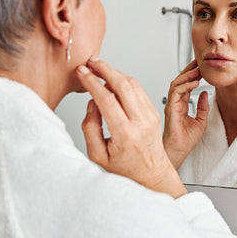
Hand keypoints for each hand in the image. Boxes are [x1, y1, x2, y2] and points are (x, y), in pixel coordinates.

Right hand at [76, 58, 186, 198]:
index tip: (82, 72)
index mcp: (125, 134)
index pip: (107, 99)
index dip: (92, 82)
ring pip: (133, 84)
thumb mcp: (98, 155)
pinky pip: (140, 90)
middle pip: (123, 85)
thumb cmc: (125, 169)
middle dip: (105, 69)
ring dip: (116, 72)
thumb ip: (90, 127)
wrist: (151, 175)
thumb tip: (92, 103)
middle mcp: (140, 122)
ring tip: (100, 67)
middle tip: (91, 62)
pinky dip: (126, 80)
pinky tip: (115, 78)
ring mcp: (150, 116)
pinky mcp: (154, 113)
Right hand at [163, 60, 208, 168]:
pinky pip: (176, 93)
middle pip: (180, 81)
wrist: (178, 151)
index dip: (193, 75)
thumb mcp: (200, 121)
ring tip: (197, 70)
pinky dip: (185, 86)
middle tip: (199, 62)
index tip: (201, 67)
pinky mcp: (171, 109)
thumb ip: (202, 107)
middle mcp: (175, 103)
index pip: (186, 85)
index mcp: (181, 105)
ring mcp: (172, 105)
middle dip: (189, 70)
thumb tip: (204, 93)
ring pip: (176, 84)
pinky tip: (194, 82)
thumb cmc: (185, 141)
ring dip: (187, 75)